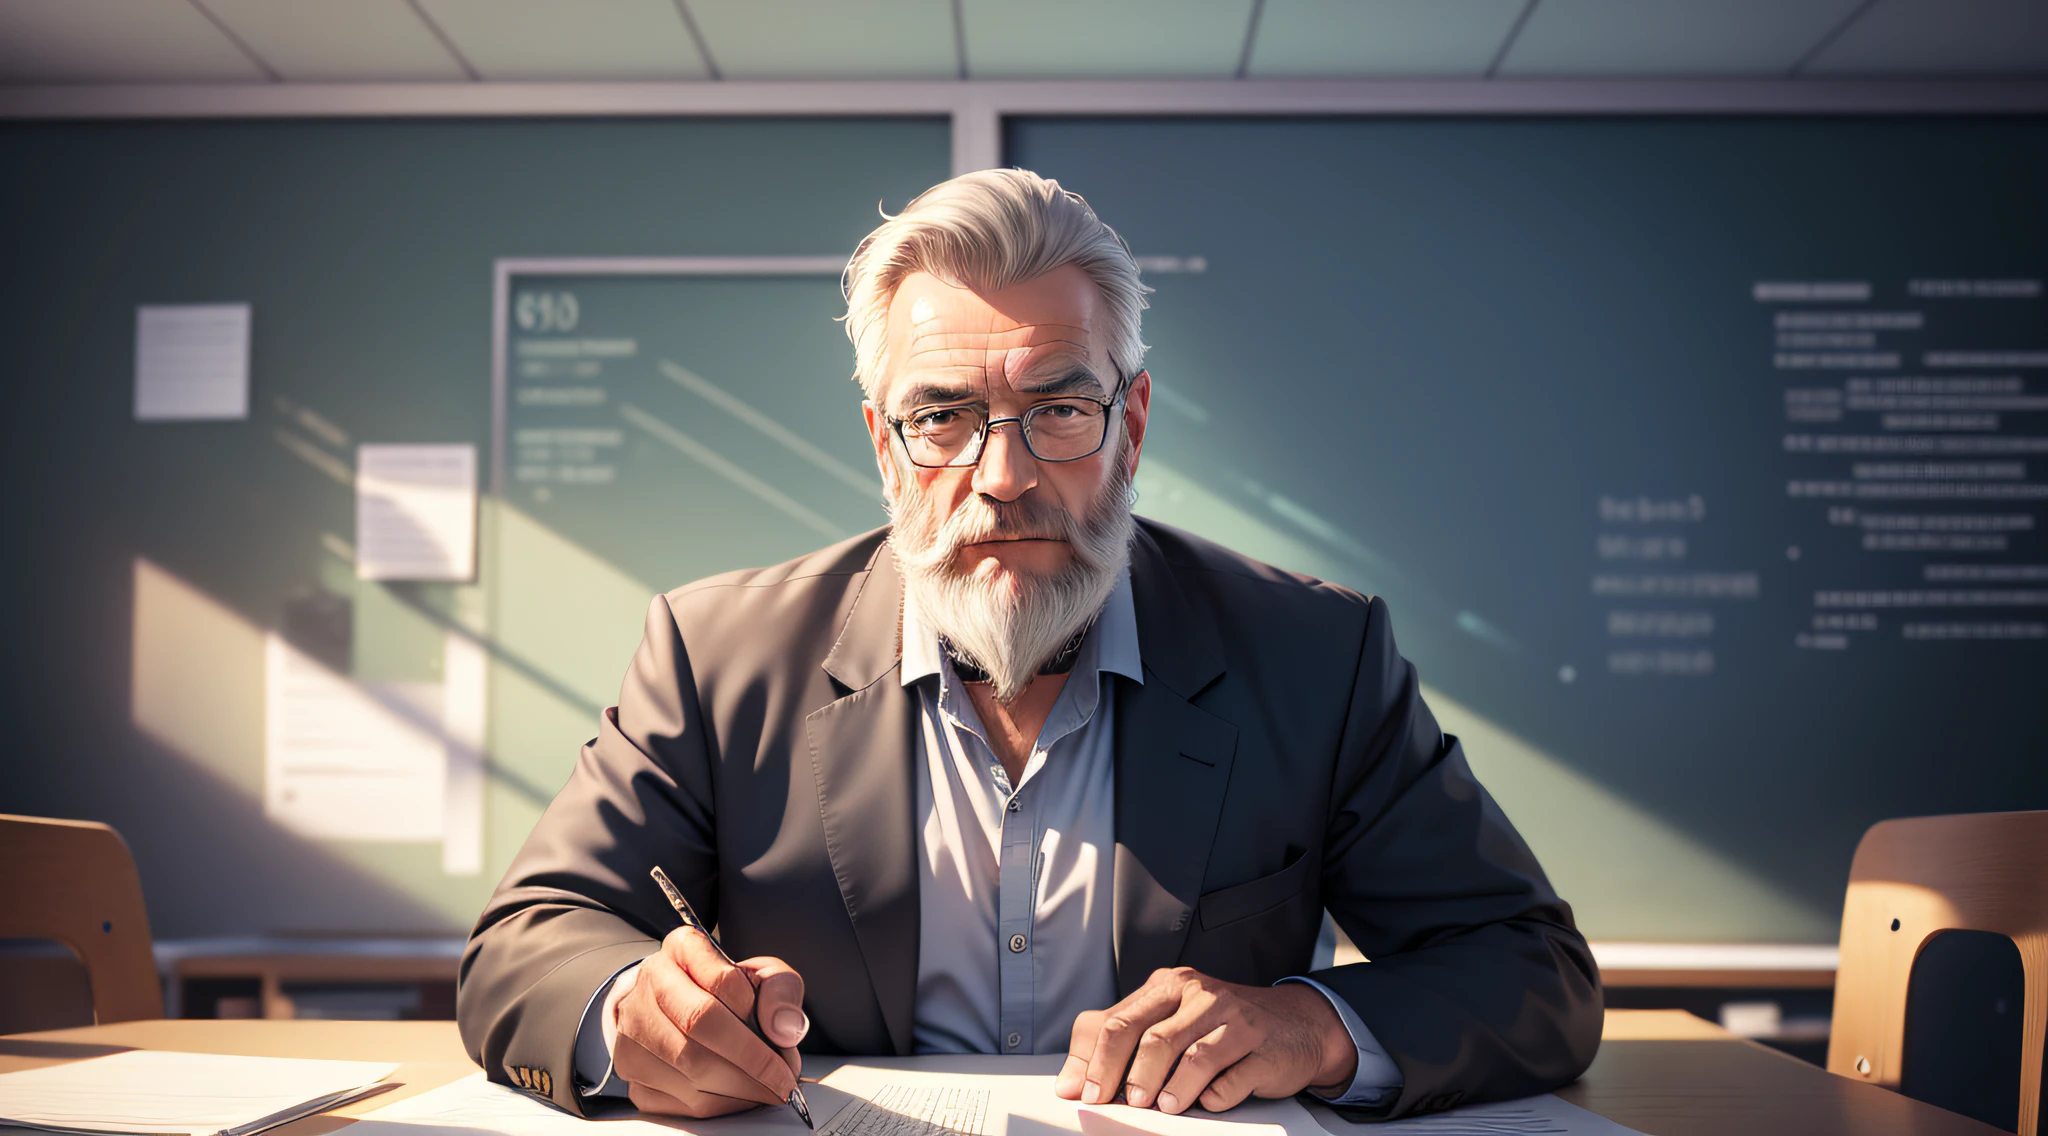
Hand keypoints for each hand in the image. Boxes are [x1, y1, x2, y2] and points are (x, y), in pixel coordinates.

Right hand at [609, 927, 808, 1116]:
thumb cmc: (727, 992)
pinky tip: (739, 1097)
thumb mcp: (763, 976)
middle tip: (782, 1079)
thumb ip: (781, 992)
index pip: (722, 979)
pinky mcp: (630, 1067)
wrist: (678, 1008)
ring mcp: (633, 1025)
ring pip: (688, 1064)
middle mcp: (650, 982)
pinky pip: (676, 1094)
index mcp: (683, 948)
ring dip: (739, 1086)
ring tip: (767, 1089)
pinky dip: (718, 1103)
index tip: (783, 1043)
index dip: (756, 1015)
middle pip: (699, 1022)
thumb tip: (783, 1029)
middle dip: (751, 1059)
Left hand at [1055, 967, 1355, 1114]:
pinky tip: (1208, 1104)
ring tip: (1162, 1109)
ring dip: (1172, 1088)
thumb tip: (1072, 1083)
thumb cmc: (1222, 1026)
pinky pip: (1233, 1076)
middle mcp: (1201, 995)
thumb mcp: (1172, 1020)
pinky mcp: (1263, 1048)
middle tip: (1117, 1104)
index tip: (1081, 1093)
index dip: (1094, 1060)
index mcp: (1170, 986)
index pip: (1119, 1020)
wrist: (1299, 1024)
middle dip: (1126, 1075)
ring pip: (1193, 1056)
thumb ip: (1124, 1041)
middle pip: (1151, 1037)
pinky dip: (1216, 1095)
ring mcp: (1236, 1020)